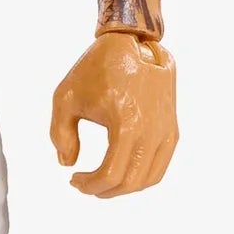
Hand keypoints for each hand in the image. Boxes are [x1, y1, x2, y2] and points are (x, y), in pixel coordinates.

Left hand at [50, 33, 176, 196]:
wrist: (131, 42)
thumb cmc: (95, 68)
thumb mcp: (65, 98)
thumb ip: (60, 135)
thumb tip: (67, 164)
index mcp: (127, 124)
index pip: (111, 174)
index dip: (89, 185)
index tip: (73, 179)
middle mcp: (152, 131)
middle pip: (131, 182)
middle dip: (104, 191)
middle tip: (84, 185)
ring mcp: (166, 131)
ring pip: (149, 178)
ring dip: (123, 187)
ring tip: (100, 182)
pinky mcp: (172, 128)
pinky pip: (160, 165)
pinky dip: (141, 176)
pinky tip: (120, 170)